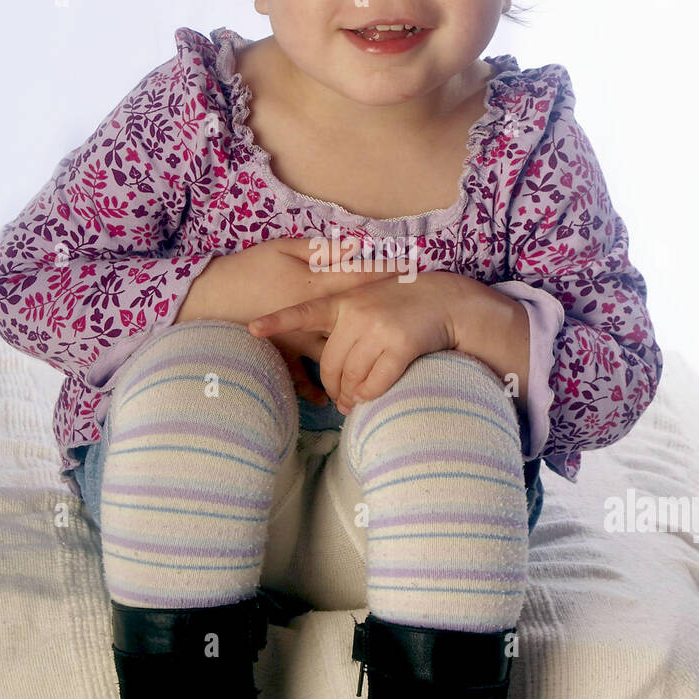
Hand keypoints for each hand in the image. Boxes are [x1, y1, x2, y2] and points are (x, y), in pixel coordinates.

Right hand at [175, 235, 401, 402]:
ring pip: (333, 353)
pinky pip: (300, 375)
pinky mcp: (280, 353)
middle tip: (409, 317)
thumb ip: (318, 250)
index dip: (383, 276)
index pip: (355, 279)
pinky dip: (312, 387)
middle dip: (378, 318)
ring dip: (354, 361)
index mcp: (311, 284)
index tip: (410, 273)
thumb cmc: (245, 269)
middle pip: (352, 319)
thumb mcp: (280, 249)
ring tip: (380, 365)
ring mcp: (296, 338)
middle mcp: (310, 315)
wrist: (207, 299)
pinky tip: (328, 398)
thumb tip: (352, 247)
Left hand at [248, 270, 467, 411]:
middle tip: (337, 399)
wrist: (446, 301)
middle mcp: (358, 313)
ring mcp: (379, 328)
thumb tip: (327, 360)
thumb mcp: (367, 296)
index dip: (278, 321)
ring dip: (350, 396)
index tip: (252, 328)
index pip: (304, 312)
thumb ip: (342, 317)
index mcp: (343, 301)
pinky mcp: (400, 345)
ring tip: (351, 402)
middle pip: (330, 363)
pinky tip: (369, 397)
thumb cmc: (402, 303)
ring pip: (351, 376)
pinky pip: (376, 383)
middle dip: (332, 387)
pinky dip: (370, 395)